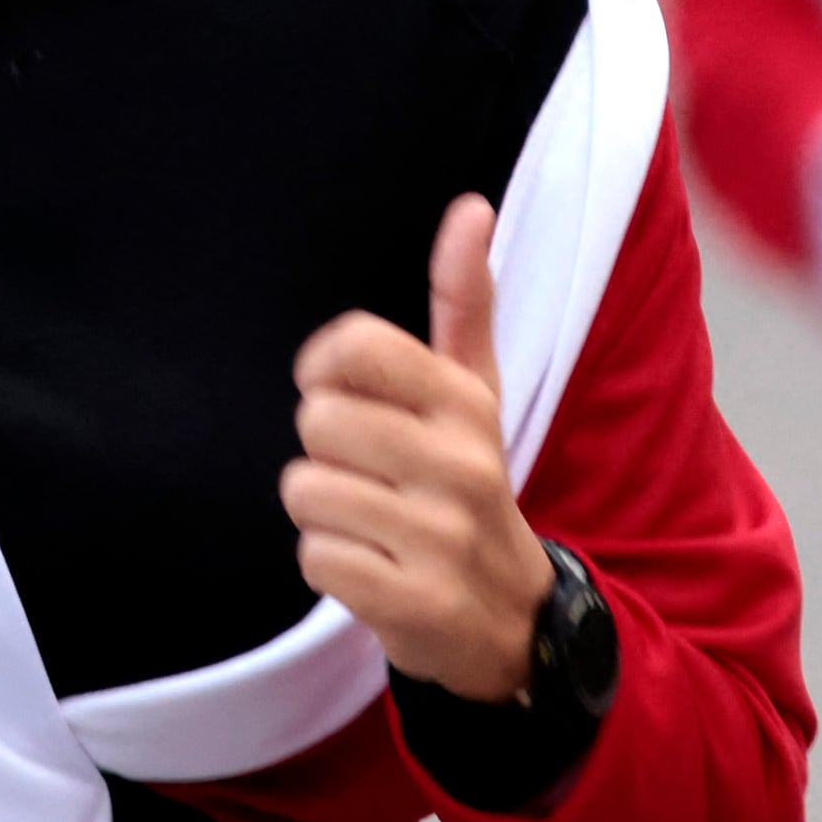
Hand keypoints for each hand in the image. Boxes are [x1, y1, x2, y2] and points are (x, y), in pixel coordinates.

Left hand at [286, 196, 554, 701]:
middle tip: (364, 473)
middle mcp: (459, 465)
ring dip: (323, 511)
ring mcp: (440, 538)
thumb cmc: (467, 483)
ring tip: (370, 521)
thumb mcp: (474, 392)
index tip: (341, 395)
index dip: (323, 371)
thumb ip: (463, 300)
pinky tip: (372, 565)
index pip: (353, 348)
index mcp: (464, 402)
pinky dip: (330, 565)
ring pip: (306, 492)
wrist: (514, 617)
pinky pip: (315, 559)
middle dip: (322, 451)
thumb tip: (470, 204)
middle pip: (316, 422)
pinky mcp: (415, 603)